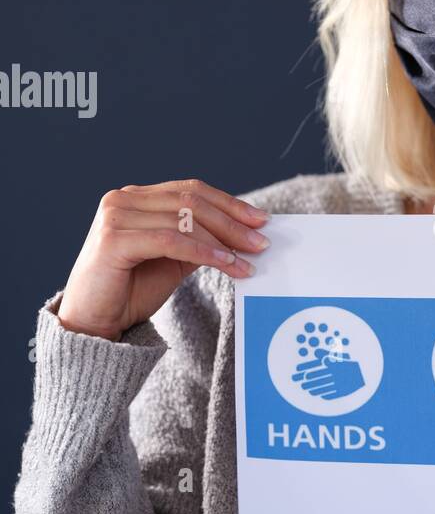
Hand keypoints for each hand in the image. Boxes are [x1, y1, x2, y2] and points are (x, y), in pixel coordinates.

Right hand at [57, 179, 270, 340]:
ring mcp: (116, 216)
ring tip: (248, 259)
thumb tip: (243, 234)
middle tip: (262, 241)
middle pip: (191, 201)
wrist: (93, 324)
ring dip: (223, 240)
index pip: (190, 190)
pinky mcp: (114, 239)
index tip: (261, 220)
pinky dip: (204, 251)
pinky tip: (227, 264)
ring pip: (184, 219)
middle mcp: (123, 199)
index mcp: (136, 198)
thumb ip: (200, 241)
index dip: (229, 203)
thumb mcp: (173, 260)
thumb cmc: (130, 292)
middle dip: (232, 221)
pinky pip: (171, 241)